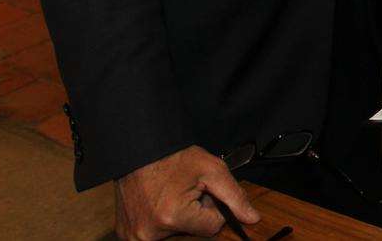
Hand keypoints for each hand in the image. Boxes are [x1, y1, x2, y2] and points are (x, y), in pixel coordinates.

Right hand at [114, 144, 257, 239]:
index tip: (203, 192)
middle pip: (192, 232)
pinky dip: (163, 221)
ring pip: (176, 233)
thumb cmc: (174, 157)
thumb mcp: (212, 169)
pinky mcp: (128, 235)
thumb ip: (235, 196)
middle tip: (186, 191)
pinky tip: (160, 202)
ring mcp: (136, 235)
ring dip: (180, 217)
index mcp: (173, 217)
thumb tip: (253, 218)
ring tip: (172, 194)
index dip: (212, 208)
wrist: (140, 149)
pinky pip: (157, 234)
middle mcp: (151, 232)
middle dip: (195, 213)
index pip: (211, 228)